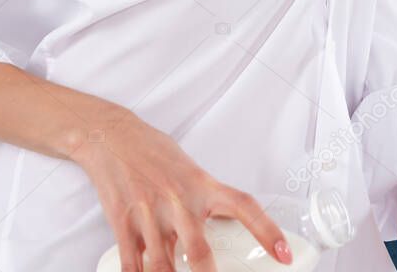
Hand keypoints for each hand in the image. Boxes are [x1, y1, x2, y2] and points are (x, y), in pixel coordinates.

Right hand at [71, 105, 292, 271]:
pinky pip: (132, 265)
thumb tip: (213, 235)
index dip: (267, 230)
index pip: (243, 205)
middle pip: (199, 251)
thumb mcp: (188, 171)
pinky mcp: (122, 223)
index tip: (284, 253)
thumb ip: (201, 203)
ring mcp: (149, 213)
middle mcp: (178, 200)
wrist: (112, 137)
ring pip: (164, 266)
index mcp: (201, 184)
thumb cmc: (153, 153)